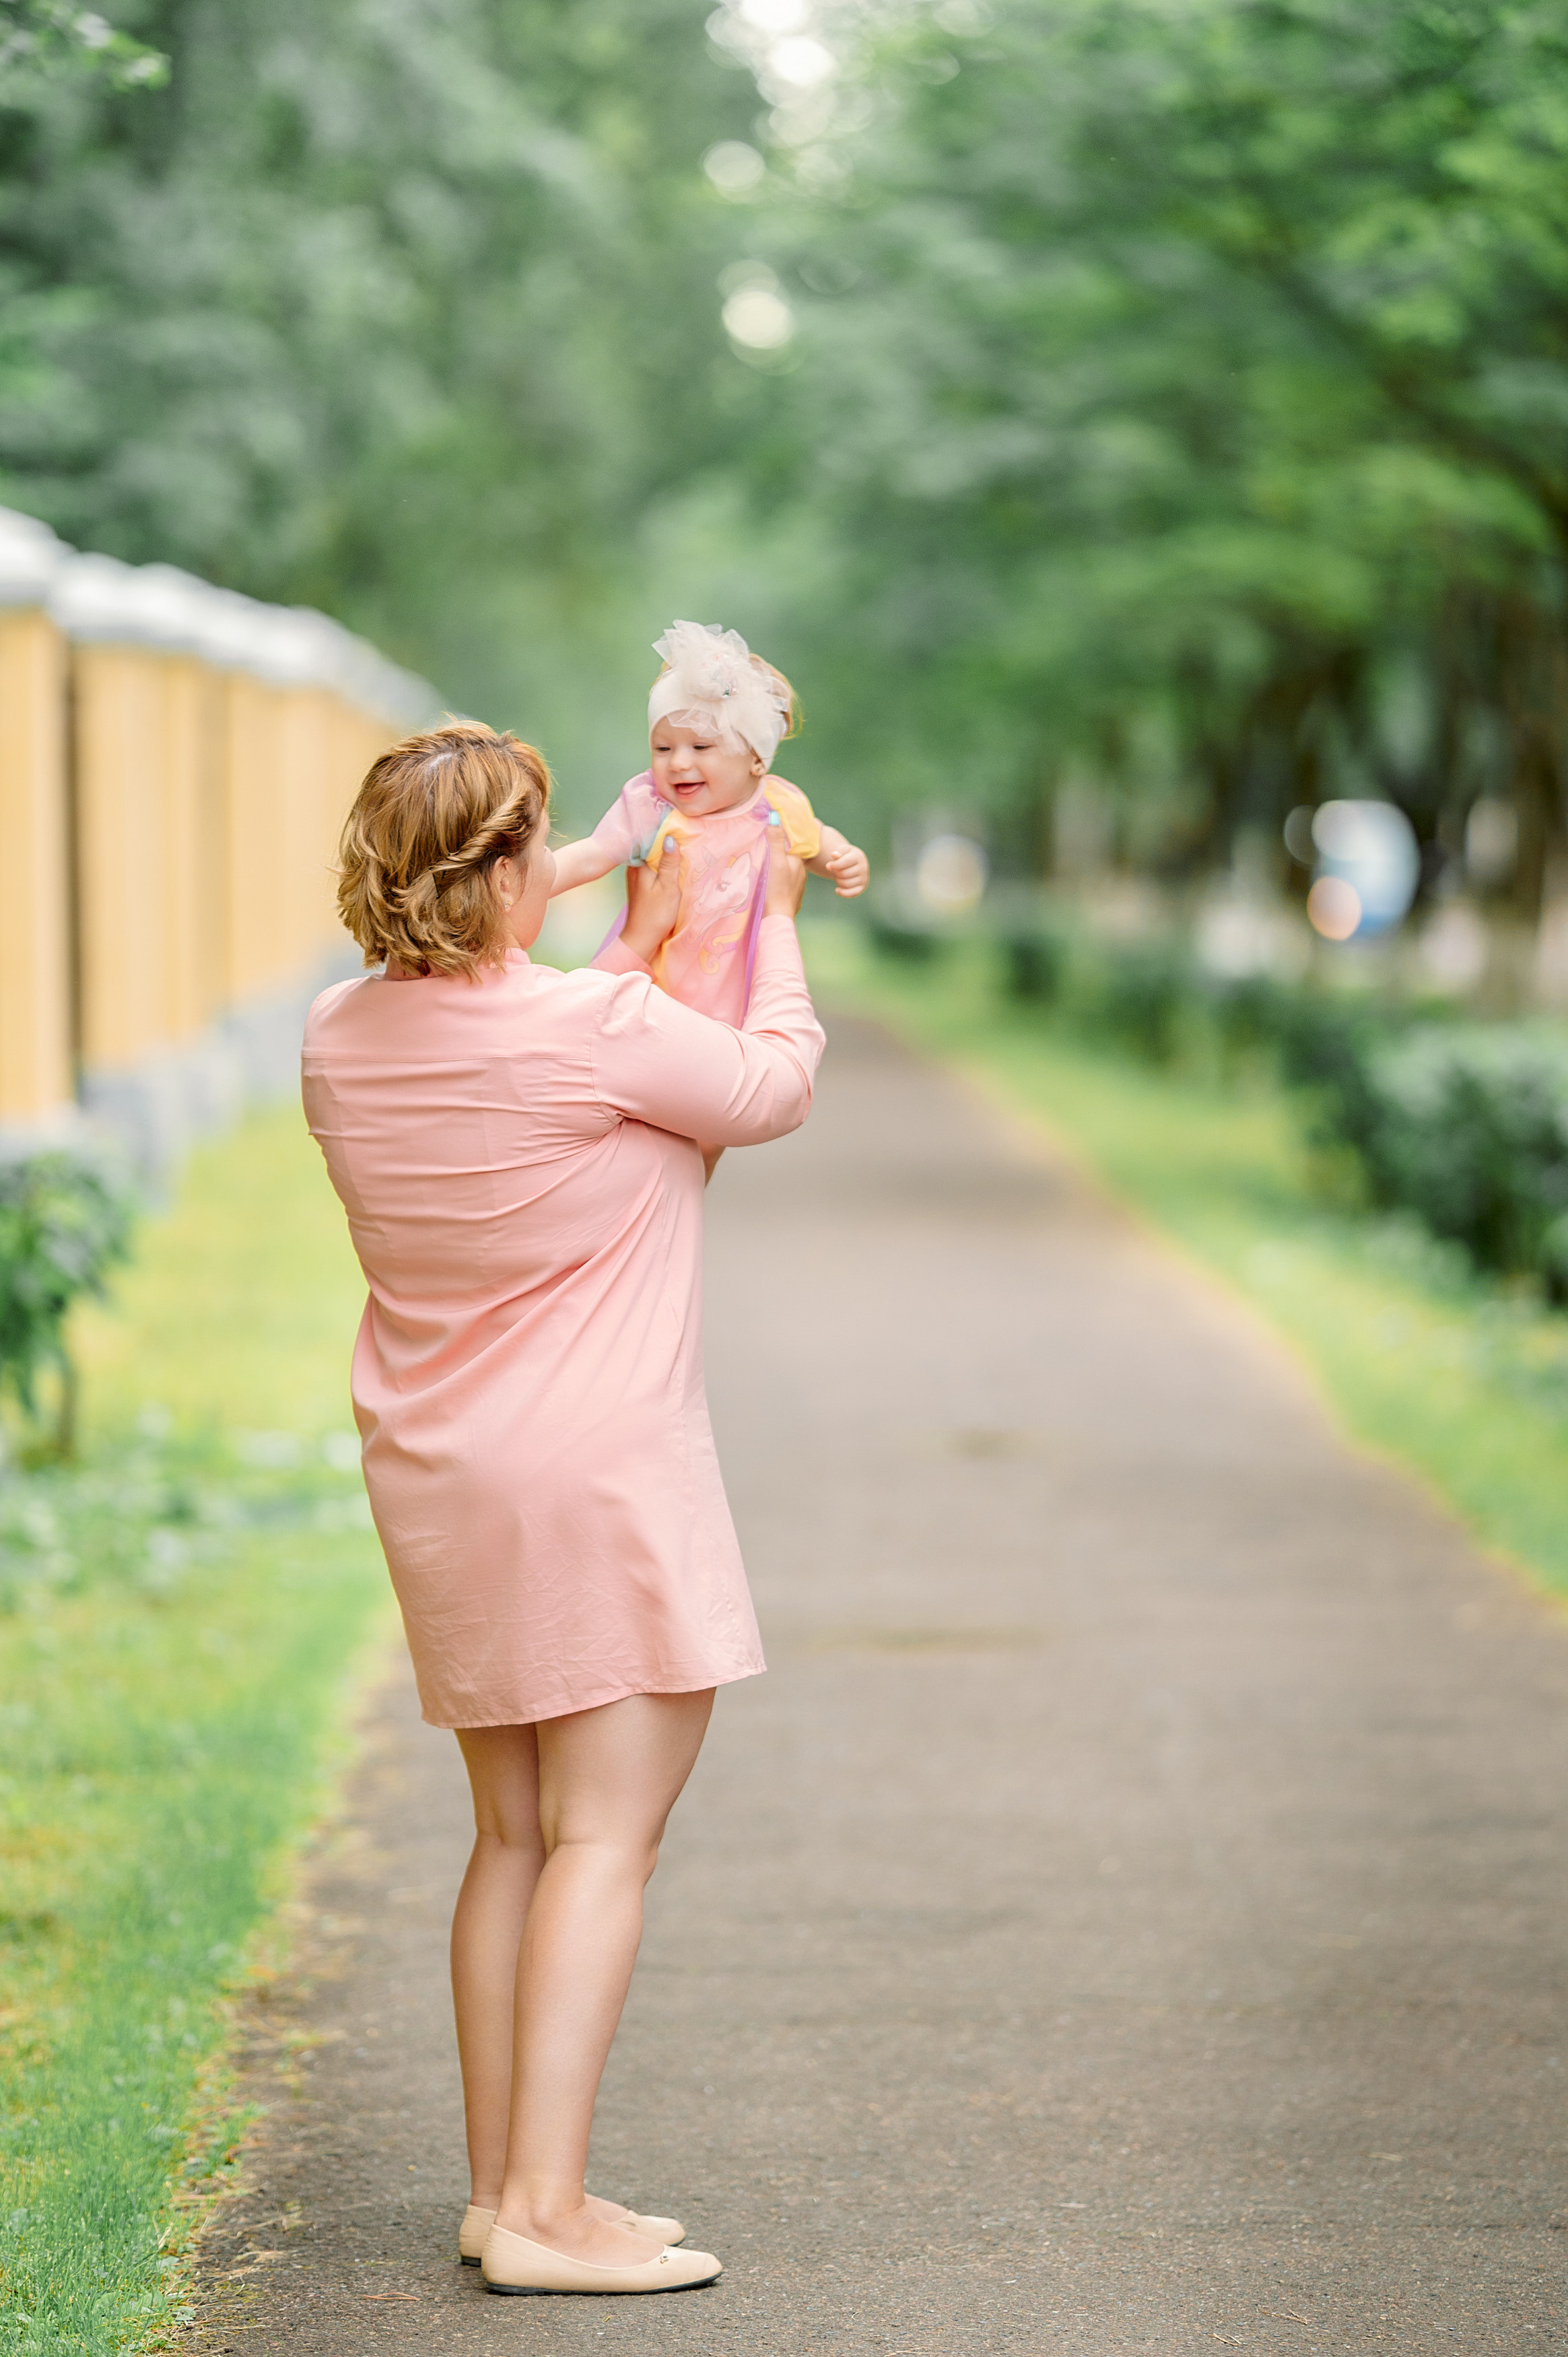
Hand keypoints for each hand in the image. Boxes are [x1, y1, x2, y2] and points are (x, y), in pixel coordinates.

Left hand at [619, 835, 682, 961]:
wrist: (641, 939)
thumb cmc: (655, 915)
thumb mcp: (667, 887)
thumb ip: (669, 863)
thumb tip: (670, 838)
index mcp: (640, 864)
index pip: (652, 839)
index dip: (667, 831)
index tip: (683, 826)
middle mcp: (635, 867)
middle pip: (653, 847)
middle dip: (668, 842)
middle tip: (688, 836)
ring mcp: (637, 876)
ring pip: (654, 858)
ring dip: (668, 855)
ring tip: (685, 848)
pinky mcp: (642, 885)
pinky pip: (654, 869)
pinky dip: (665, 867)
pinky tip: (676, 868)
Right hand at [762, 817, 808, 918]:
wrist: (777, 919)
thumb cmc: (775, 889)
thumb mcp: (774, 861)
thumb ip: (775, 839)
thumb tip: (774, 816)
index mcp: (798, 862)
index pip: (790, 845)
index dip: (779, 840)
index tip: (768, 836)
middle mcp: (801, 873)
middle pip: (787, 858)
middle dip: (777, 855)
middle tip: (762, 853)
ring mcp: (797, 888)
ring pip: (786, 873)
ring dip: (776, 870)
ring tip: (763, 869)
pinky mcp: (791, 899)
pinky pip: (784, 886)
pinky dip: (777, 883)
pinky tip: (768, 886)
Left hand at [823, 840, 869, 897]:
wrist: (855, 863)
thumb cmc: (846, 857)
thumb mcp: (842, 852)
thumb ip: (838, 854)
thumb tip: (833, 854)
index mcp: (858, 857)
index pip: (845, 862)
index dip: (834, 865)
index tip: (828, 866)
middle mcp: (863, 868)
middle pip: (843, 874)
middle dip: (836, 873)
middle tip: (836, 871)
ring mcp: (864, 878)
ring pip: (846, 884)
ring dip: (839, 881)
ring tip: (839, 877)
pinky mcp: (862, 887)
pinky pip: (851, 893)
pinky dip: (842, 893)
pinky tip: (837, 889)